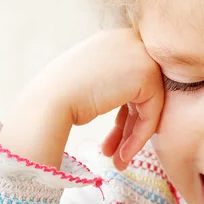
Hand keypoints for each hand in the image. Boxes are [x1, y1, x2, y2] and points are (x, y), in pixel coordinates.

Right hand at [0, 29, 163, 169]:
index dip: (125, 116)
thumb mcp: (90, 85)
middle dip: (130, 128)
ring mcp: (139, 54)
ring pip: (149, 105)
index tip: (114, 140)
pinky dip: (140, 136)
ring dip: (134, 137)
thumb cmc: (59, 99)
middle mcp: (128, 41)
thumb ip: (111, 87)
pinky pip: (153, 111)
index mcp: (113, 42)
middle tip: (117, 156)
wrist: (50, 100)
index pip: (131, 83)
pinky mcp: (147, 74)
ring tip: (119, 162)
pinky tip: (124, 155)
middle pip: (142, 94)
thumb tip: (132, 108)